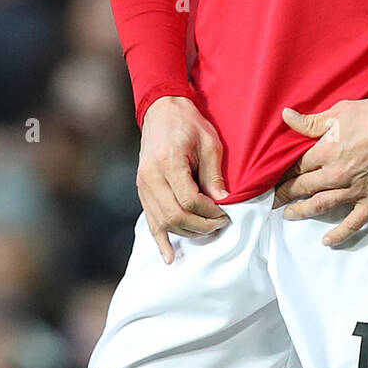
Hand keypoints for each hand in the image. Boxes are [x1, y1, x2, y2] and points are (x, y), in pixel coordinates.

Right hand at [137, 96, 229, 261]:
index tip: (226, 213)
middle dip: (201, 225)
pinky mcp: (142, 190)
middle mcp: (151, 176)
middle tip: (221, 224)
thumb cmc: (188, 123)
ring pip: (163, 221)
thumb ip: (214, 173)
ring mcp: (143, 185)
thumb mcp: (209, 142)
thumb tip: (223, 202)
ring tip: (207, 230)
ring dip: (187, 231)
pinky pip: (149, 221)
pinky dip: (160, 240)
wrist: (162, 110)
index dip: (210, 212)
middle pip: (175, 215)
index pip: (189, 200)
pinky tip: (169, 257)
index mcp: (169, 161)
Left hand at [272, 97, 367, 246]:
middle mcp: (337, 174)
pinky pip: (353, 222)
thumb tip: (285, 116)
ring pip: (321, 205)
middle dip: (285, 193)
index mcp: (327, 151)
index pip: (297, 166)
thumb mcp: (340, 111)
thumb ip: (311, 121)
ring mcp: (355, 190)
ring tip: (289, 215)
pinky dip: (339, 234)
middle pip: (304, 187)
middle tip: (272, 200)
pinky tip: (327, 241)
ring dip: (302, 212)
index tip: (273, 178)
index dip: (283, 172)